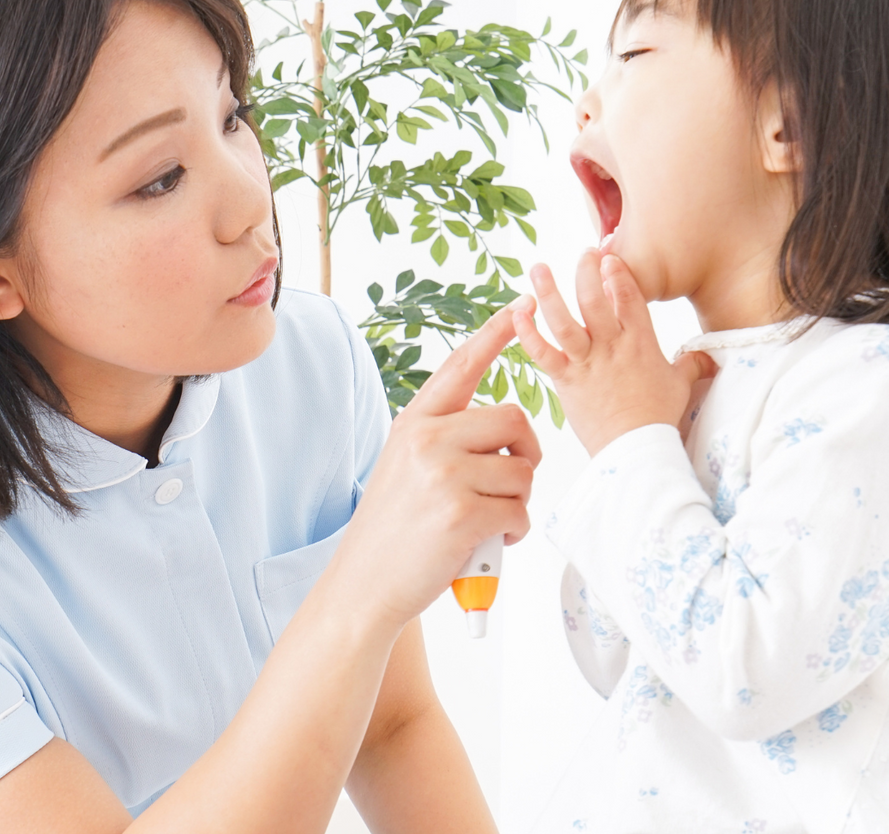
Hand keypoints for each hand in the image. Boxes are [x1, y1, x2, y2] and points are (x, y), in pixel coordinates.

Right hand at [326, 308, 541, 629]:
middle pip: (515, 420)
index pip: (462, 366)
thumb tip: (504, 434)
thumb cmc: (394, 532)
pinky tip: (489, 543)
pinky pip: (519, 510)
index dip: (495, 333)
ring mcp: (443, 473)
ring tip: (488, 523)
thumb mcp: (405, 467)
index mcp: (414, 422)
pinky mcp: (461, 512)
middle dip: (525, 456)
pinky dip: (514, 532)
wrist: (364, 585)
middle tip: (508, 487)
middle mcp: (426, 438)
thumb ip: (444, 441)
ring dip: (518, 503)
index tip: (522, 303)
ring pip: (523, 471)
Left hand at [512, 251, 716, 456]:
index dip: (618, 273)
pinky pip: (542, 353)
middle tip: (582, 253)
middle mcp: (611, 346)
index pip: (630, 296)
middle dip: (586, 271)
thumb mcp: (680, 386)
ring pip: (564, 320)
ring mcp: (587, 362)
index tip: (609, 256)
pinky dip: (527, 333)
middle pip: (594, 299)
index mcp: (640, 342)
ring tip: (537, 268)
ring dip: (548, 292)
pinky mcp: (566, 381)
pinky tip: (517, 314)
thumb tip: (708, 357)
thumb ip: (691, 365)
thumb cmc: (658, 418)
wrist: (636, 449)